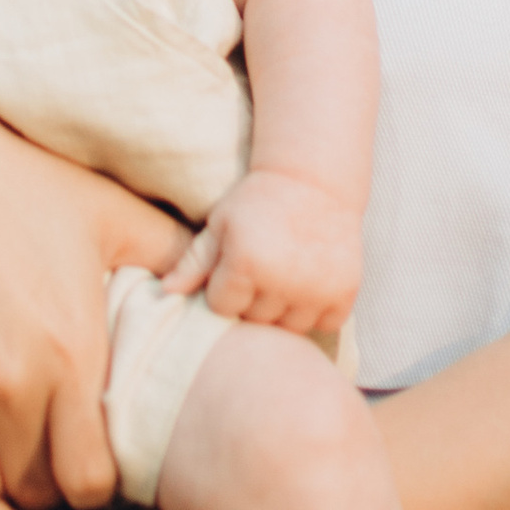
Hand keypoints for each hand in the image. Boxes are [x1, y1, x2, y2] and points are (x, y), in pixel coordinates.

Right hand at [0, 131, 188, 509]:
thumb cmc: (11, 176)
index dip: (93, 479)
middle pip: (30, 491)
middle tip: (34, 449)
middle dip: (39, 480)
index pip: (91, 480)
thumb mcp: (106, 211)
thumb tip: (228, 290)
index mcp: (69, 353)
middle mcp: (3, 384)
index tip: (81, 454)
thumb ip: (173, 256)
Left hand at [164, 168, 362, 331]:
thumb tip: (164, 293)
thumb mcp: (221, 224)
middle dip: (253, 302)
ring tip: (284, 277)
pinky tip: (309, 283)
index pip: (222, 307)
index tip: (234, 268)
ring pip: (289, 328)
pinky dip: (316, 311)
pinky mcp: (345, 293)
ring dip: (284, 311)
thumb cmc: (258, 201)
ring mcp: (318, 289)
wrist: (316, 181)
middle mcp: (284, 280)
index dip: (225, 290)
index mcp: (247, 262)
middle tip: (262, 269)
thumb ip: (193, 262)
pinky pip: (323, 324)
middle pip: (256, 320)